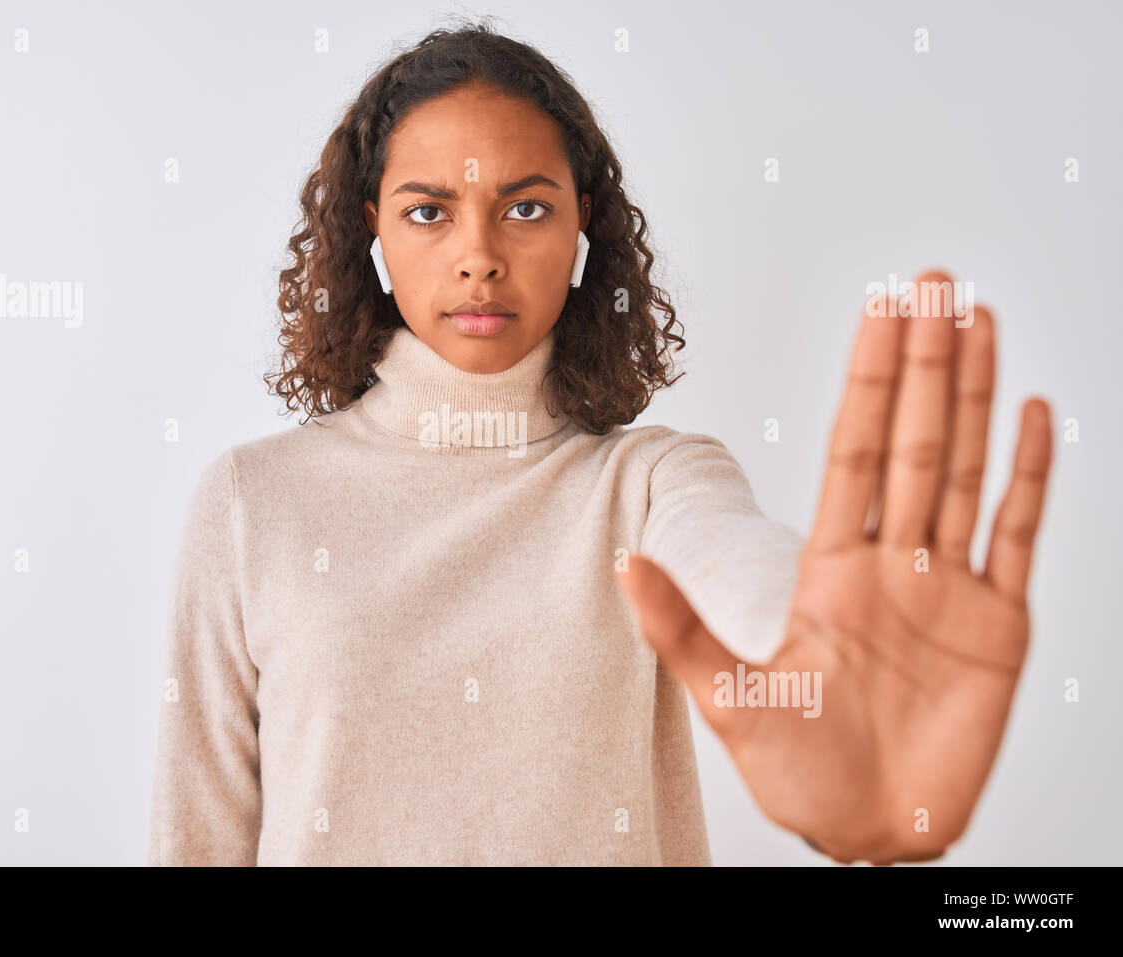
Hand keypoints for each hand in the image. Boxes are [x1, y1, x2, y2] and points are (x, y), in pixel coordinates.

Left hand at [617, 270, 1052, 864]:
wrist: (864, 828)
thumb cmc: (798, 772)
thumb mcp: (730, 697)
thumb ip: (680, 628)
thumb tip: (623, 562)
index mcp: (831, 569)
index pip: (856, 450)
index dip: (871, 379)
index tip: (882, 312)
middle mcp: (893, 563)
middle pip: (913, 440)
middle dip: (927, 361)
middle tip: (937, 281)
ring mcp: (949, 590)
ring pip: (964, 470)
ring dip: (976, 396)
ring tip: (981, 321)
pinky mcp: (998, 628)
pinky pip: (1015, 537)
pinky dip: (1029, 479)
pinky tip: (1035, 417)